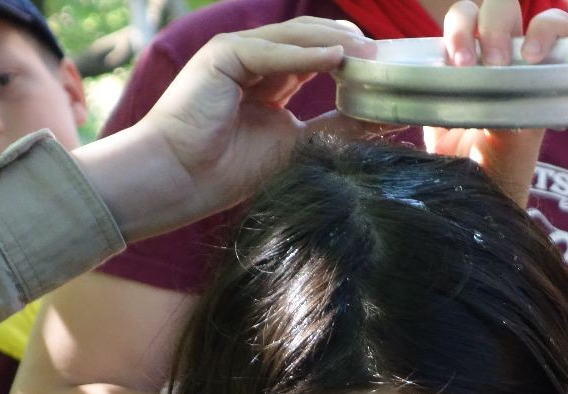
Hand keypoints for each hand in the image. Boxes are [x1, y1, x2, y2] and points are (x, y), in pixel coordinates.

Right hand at [90, 19, 376, 238]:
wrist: (180, 180)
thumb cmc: (226, 170)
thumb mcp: (297, 144)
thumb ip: (334, 128)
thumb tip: (381, 120)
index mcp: (268, 82)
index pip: (318, 60)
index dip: (352, 63)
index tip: (387, 74)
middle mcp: (254, 61)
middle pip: (310, 41)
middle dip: (350, 46)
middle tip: (387, 59)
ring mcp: (236, 53)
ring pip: (295, 38)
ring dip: (335, 44)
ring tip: (371, 55)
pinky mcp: (222, 54)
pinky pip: (270, 49)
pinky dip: (305, 53)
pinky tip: (338, 57)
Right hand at [425, 0, 567, 206]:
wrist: (465, 192)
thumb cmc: (501, 170)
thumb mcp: (516, 145)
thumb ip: (514, 115)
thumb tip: (500, 93)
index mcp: (537, 68)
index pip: (553, 25)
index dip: (544, 29)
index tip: (532, 56)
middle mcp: (506, 56)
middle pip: (504, 9)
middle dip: (496, 26)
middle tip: (493, 63)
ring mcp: (471, 59)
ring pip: (466, 15)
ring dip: (461, 31)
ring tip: (460, 66)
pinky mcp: (438, 71)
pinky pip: (434, 44)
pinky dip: (436, 49)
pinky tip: (437, 73)